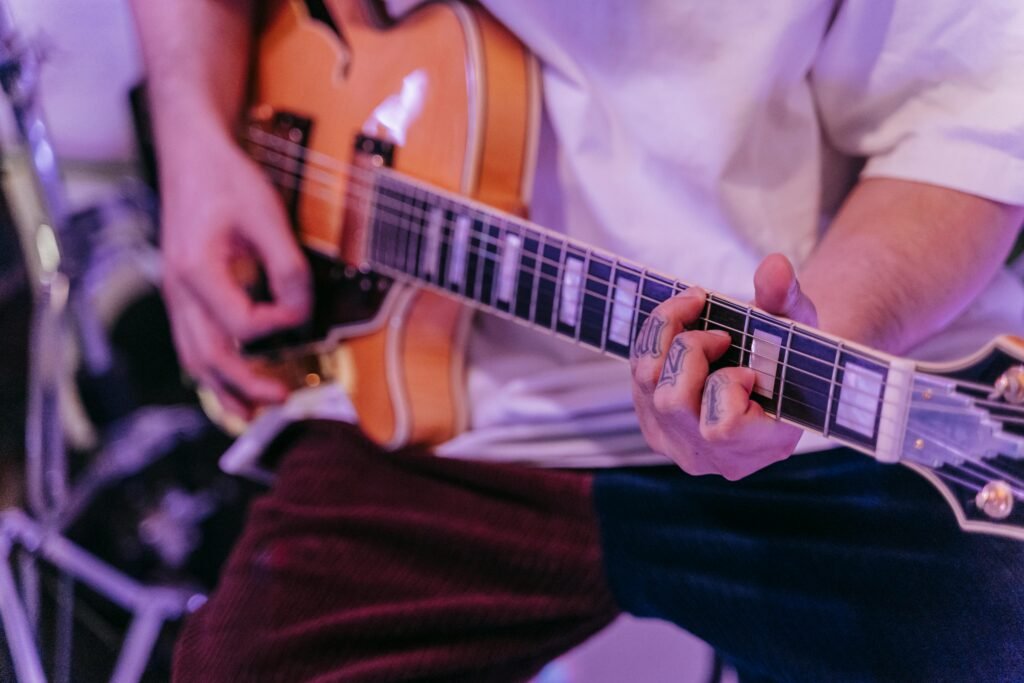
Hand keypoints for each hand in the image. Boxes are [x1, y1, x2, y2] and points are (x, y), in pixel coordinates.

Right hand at [160, 130, 310, 417]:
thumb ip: (288, 268)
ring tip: (249, 413)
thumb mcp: (268, 216)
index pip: (243, 324)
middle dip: (243, 386)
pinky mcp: (183, 290)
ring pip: (192, 355)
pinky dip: (210, 366)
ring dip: (221, 388)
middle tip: (279, 403)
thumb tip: (301, 312)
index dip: (279, 325)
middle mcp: (179, 288)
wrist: (192, 152)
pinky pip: (191, 340)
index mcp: (197, 271)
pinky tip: (230, 379)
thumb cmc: (226, 179)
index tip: (300, 310)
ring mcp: (176, 291)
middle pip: (206, 356)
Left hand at [630, 253, 817, 479]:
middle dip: (690, 349)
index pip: (720, 428)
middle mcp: (714, 458)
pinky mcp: (654, 427)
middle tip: (720, 335)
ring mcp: (678, 445)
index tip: (748, 369)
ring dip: (666, 337)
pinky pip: (637, 379)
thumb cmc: (788, 351)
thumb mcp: (798, 321)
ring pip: (646, 384)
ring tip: (696, 317)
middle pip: (672, 401)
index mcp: (763, 445)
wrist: (771, 372)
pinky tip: (681, 331)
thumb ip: (787, 297)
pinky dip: (654, 342)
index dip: (727, 386)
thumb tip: (774, 266)